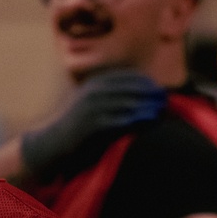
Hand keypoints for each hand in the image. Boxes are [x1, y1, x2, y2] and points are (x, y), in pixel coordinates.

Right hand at [21, 69, 167, 178]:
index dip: (142, 80)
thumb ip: (110, 95)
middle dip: (147, 91)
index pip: (124, 76)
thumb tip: (136, 93)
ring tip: (160, 108)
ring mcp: (91, 108)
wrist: (52, 142)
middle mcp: (92, 92)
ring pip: (124, 102)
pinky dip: (133, 119)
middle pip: (127, 87)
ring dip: (144, 104)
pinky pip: (117, 120)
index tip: (157, 86)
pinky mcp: (91, 125)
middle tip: (164, 96)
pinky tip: (147, 120)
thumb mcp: (90, 103)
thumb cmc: (76, 125)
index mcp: (93, 84)